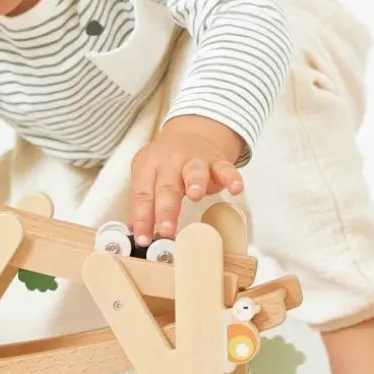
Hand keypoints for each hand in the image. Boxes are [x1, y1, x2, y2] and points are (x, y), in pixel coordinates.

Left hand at [129, 115, 245, 245]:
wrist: (190, 134)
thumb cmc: (166, 164)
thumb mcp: (148, 177)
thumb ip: (145, 202)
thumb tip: (138, 231)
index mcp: (148, 165)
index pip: (142, 194)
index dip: (142, 217)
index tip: (143, 238)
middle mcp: (170, 161)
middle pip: (167, 186)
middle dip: (166, 209)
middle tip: (166, 230)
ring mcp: (195, 160)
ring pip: (194, 171)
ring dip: (195, 183)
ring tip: (195, 196)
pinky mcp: (217, 161)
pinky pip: (225, 169)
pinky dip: (231, 178)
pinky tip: (235, 188)